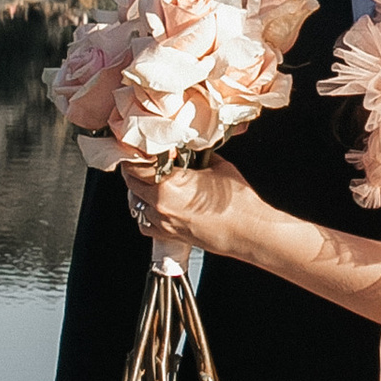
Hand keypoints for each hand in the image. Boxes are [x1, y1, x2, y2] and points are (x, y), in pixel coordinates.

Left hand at [127, 156, 264, 261]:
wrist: (249, 232)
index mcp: (168, 184)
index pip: (135, 163)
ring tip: (152, 178)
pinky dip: (145, 212)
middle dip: (136, 167)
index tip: (141, 144)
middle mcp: (160, 204)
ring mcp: (163, 222)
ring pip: (135, 202)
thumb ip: (197, 155)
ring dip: (140, 188)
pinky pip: (145, 223)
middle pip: (131, 181)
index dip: (136, 151)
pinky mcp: (169, 235)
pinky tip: (157, 204)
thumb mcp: (218, 166)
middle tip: (147, 157)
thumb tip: (189, 148)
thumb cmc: (238, 202)